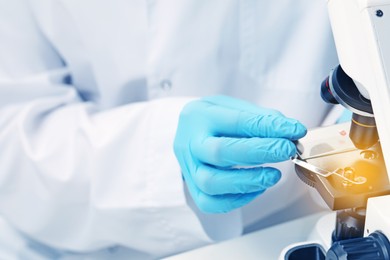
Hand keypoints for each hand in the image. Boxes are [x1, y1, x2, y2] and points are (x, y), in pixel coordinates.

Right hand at [173, 95, 306, 212]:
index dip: (268, 127)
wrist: (187, 132)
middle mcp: (189, 142)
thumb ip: (259, 117)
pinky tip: (257, 188)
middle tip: (286, 150)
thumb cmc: (213, 119)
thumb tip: (289, 131)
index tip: (294, 130)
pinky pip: (210, 202)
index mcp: (200, 115)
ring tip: (274, 175)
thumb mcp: (232, 106)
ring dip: (248, 180)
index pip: (236, 121)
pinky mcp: (192, 188)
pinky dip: (237, 199)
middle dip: (259, 152)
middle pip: (220, 152)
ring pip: (211, 182)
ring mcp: (188, 168)